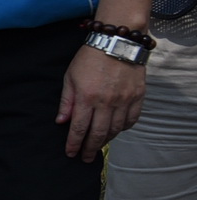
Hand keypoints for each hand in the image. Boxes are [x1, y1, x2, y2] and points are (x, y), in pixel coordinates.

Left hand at [57, 45, 146, 160]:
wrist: (118, 41)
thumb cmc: (90, 58)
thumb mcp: (70, 78)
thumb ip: (66, 101)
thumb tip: (61, 122)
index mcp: (86, 97)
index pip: (79, 128)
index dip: (74, 143)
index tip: (71, 153)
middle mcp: (106, 102)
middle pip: (98, 133)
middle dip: (90, 148)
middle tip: (86, 158)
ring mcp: (124, 100)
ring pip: (116, 129)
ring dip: (106, 140)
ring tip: (98, 145)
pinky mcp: (138, 96)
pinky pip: (132, 119)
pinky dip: (124, 128)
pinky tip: (116, 130)